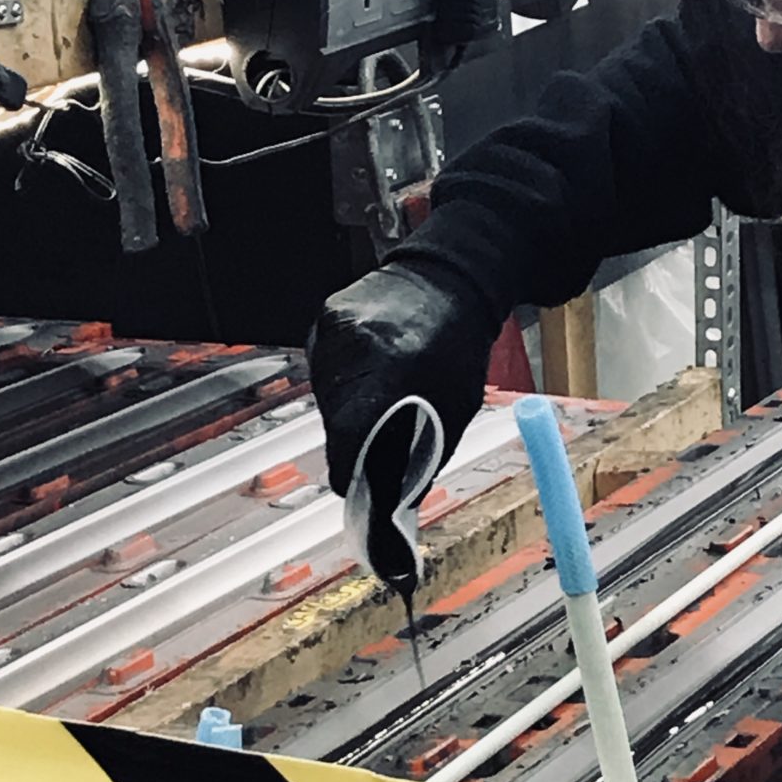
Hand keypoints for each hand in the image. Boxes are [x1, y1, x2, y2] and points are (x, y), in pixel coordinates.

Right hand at [310, 263, 495, 500]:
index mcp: (394, 369)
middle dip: (351, 441)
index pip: (349, 435)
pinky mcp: (325, 316)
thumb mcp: (455, 407)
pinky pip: (323, 366)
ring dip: (345, 409)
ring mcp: (336, 327)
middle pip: (334, 419)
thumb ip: (423, 455)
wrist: (449, 280)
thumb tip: (395, 501)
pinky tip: (368, 369)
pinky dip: (340, 379)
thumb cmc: (459, 345)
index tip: (353, 485)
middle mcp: (357, 345)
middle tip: (373, 443)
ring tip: (378, 395)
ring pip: (324, 395)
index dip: (349, 469)